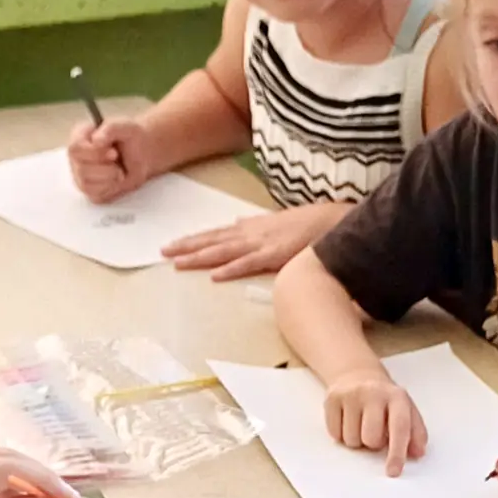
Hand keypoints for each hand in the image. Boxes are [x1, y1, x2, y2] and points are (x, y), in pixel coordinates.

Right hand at [67, 117, 153, 201]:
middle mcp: (77, 157)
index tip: (113, 153)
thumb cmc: (132, 138)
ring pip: (86, 185)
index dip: (93, 153)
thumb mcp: (126, 127)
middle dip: (105, 168)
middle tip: (118, 161)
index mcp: (80, 137)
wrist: (143, 154)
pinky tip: (117, 179)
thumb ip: (110, 128)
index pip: (75, 149)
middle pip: (81, 169)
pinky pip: (95, 195)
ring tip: (120, 170)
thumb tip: (96, 141)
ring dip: (108, 178)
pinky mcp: (91, 191)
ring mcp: (82, 175)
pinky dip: (110, 188)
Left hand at [162, 204, 334, 280]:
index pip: (216, 233)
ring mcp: (262, 243)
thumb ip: (254, 225)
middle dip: (187, 246)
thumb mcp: (275, 222)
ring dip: (200, 257)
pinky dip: (231, 269)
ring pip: (224, 251)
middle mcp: (251, 233)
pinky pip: (249, 264)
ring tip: (177, 263)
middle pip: (213, 240)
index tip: (172, 245)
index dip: (193, 239)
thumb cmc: (308, 225)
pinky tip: (214, 275)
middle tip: (162, 252)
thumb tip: (236, 222)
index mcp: (251, 227)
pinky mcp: (275, 255)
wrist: (335, 222)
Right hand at [323, 366, 427, 476]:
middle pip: (371, 439)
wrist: (357, 374)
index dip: (397, 452)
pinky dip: (341, 434)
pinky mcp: (332, 399)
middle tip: (374, 431)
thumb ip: (415, 432)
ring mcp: (351, 395)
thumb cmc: (384, 399)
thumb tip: (417, 454)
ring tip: (360, 424)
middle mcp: (374, 393)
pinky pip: (335, 434)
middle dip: (373, 444)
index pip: (399, 427)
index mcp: (397, 396)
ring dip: (356, 440)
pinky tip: (347, 420)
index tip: (394, 472)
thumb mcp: (405, 409)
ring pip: (351, 440)